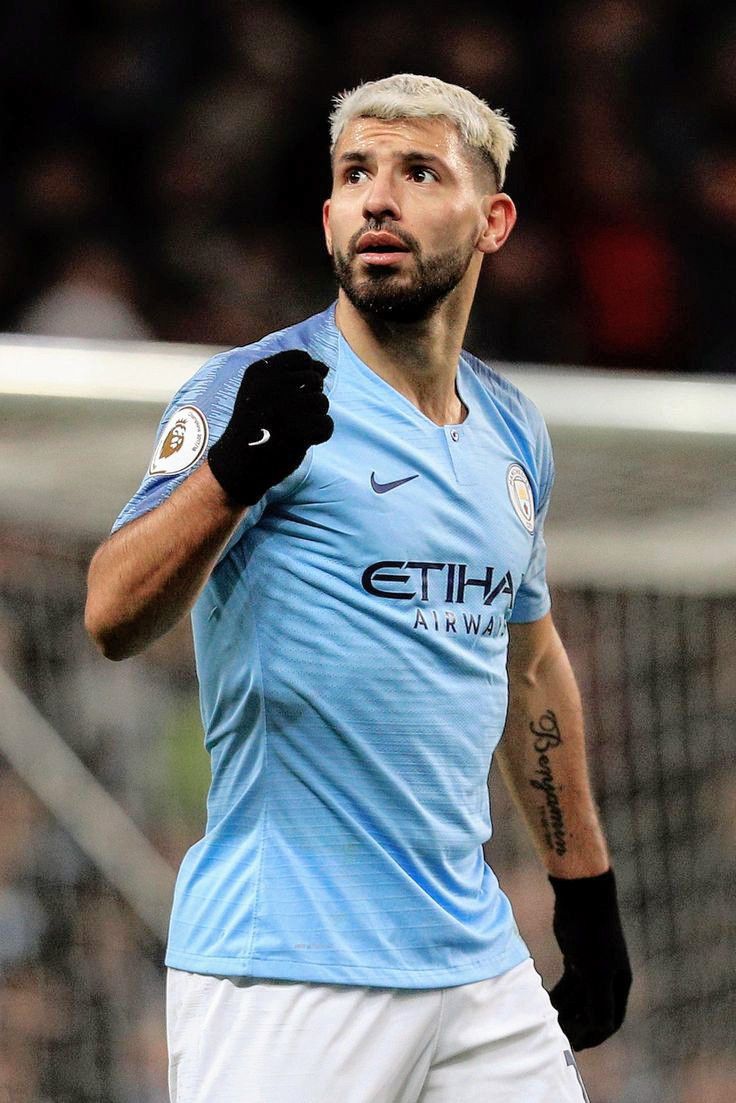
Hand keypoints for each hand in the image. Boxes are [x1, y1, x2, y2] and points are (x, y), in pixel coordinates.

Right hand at [208, 350, 333, 505]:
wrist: (238, 465)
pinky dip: (318, 435)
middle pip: (315, 379)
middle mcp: (271, 385)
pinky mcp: (298, 430)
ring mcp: (285, 407)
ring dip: (314, 416)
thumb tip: (325, 368)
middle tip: (290, 416)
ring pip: (322, 401)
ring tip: (293, 428)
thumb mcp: (262, 391)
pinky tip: (300, 440)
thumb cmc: (255, 425)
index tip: (297, 392)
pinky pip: (326, 424)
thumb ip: (292, 374)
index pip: (302, 358)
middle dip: (311, 397)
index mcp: (260, 371)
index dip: (308, 374)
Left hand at [548, 868, 631, 1049]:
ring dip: (566, 1012)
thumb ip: (599, 1002)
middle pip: (594, 1012)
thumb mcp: (596, 971)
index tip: (573, 1046)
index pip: (610, 1022)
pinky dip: (559, 995)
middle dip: (578, 1027)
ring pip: (579, 999)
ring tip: (548, 1021)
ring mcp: (592, 967)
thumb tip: (599, 1030)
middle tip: (557, 1037)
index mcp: (619, 984)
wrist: (581, 895)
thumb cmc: (591, 933)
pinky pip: (569, 984)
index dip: (593, 1037)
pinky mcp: (576, 956)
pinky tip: (545, 1001)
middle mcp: (608, 977)